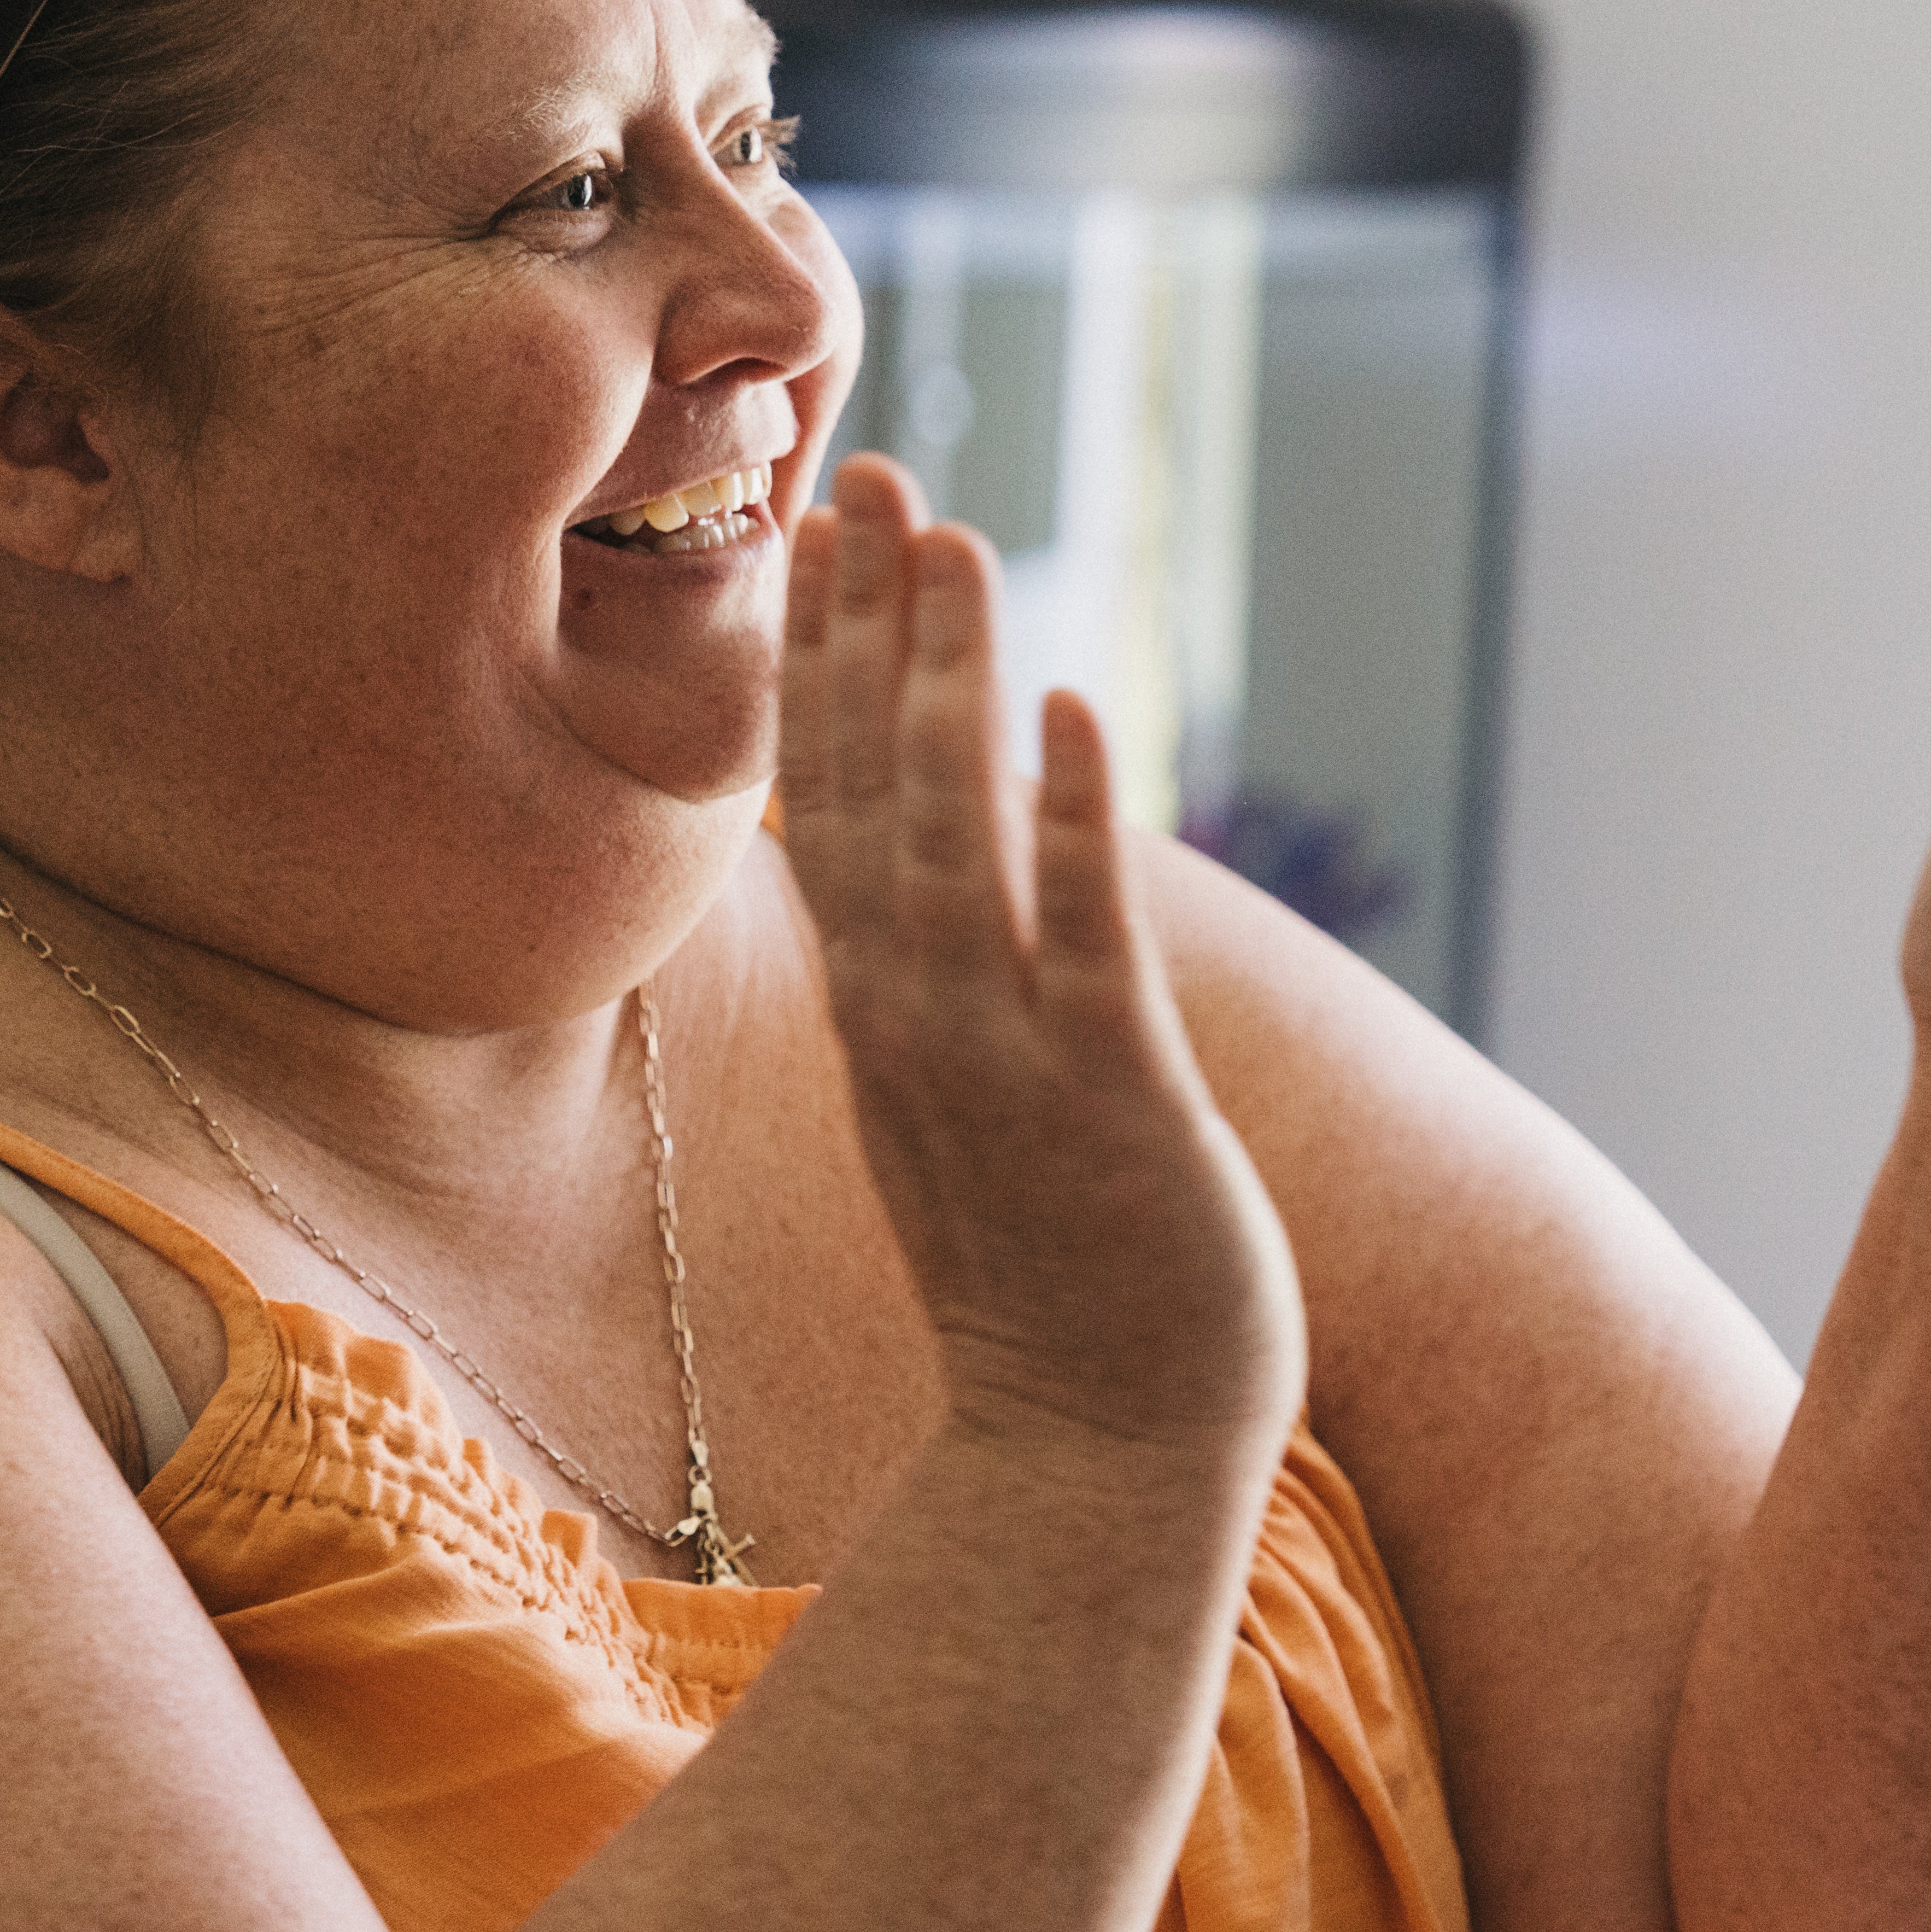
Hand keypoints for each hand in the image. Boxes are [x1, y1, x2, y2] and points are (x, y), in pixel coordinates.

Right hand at [778, 457, 1302, 1461]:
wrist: (1094, 1454)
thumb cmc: (1046, 1291)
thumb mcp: (961, 1116)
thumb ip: (937, 998)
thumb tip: (925, 890)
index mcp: (883, 1020)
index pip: (823, 805)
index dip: (818, 662)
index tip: (819, 533)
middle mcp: (917, 1023)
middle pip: (864, 791)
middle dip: (862, 629)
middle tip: (866, 477)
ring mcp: (1004, 1059)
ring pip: (955, 838)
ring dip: (948, 686)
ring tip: (955, 547)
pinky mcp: (1111, 1096)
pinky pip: (1084, 933)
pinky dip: (1074, 817)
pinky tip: (1074, 706)